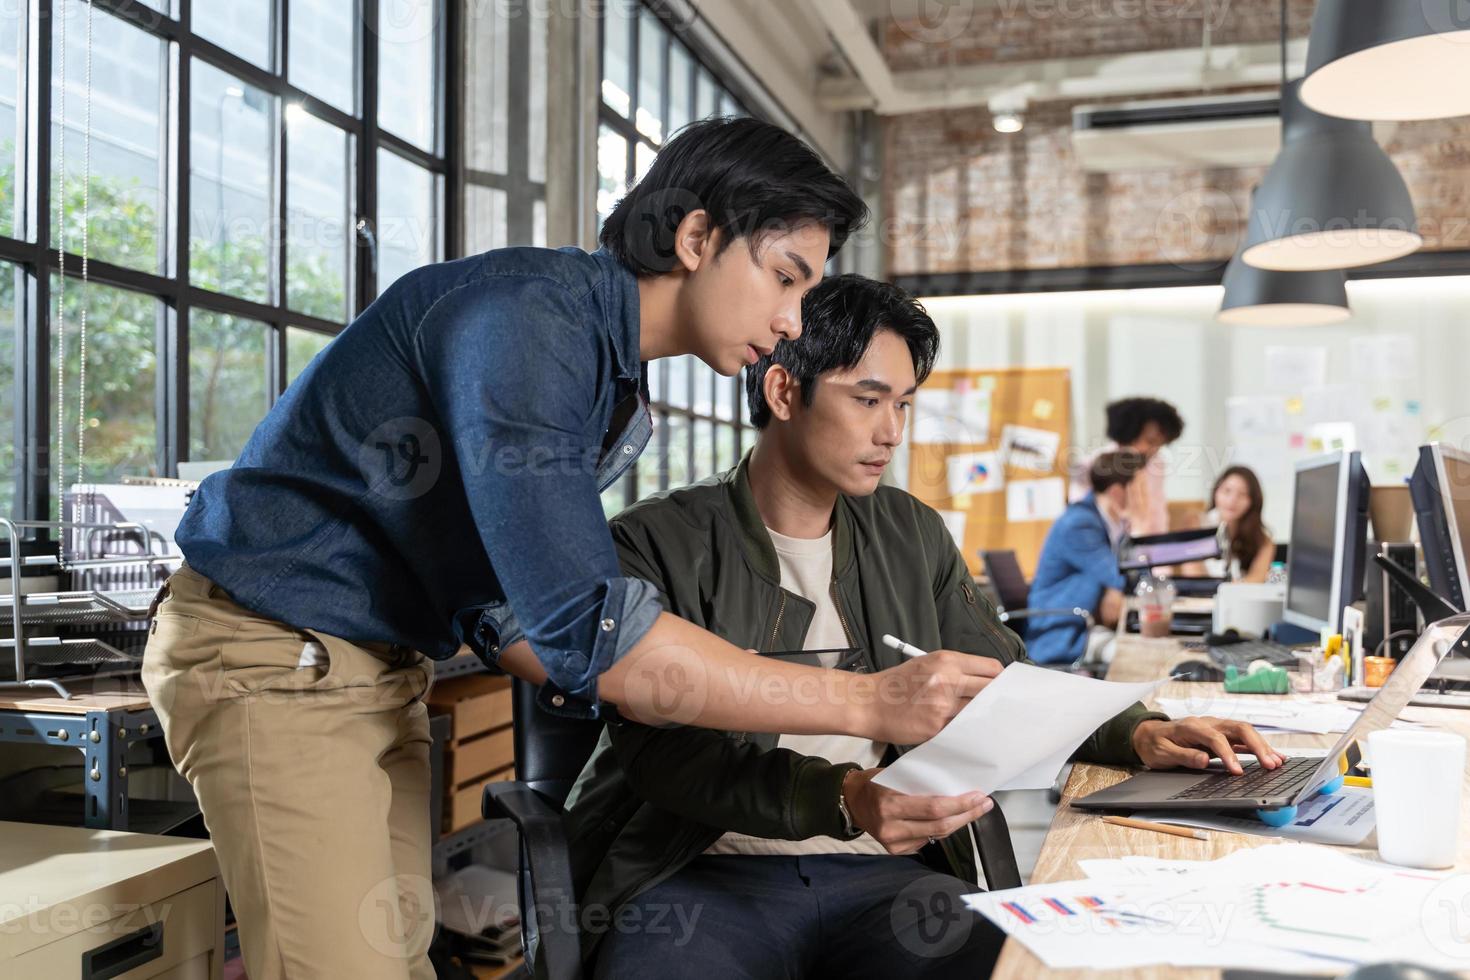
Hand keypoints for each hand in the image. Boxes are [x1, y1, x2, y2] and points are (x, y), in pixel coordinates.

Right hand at [842, 768, 992, 854]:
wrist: (849, 801)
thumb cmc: (874, 782)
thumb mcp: (893, 775)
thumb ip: (918, 784)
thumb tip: (953, 786)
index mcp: (889, 804)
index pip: (934, 808)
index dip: (960, 804)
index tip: (978, 796)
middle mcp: (891, 827)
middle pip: (940, 825)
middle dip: (967, 815)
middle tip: (984, 804)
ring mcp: (893, 842)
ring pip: (936, 835)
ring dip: (958, 823)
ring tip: (974, 811)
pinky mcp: (896, 850)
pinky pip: (926, 841)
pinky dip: (939, 830)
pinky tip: (949, 820)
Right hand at [859, 652, 1004, 743]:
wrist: (869, 703)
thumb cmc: (897, 684)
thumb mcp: (926, 664)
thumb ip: (956, 669)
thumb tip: (986, 680)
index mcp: (946, 660)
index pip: (991, 669)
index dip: (999, 679)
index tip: (999, 686)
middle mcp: (947, 680)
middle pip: (991, 690)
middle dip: (996, 698)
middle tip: (998, 705)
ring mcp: (943, 705)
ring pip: (979, 712)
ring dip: (982, 716)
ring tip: (982, 718)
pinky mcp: (937, 727)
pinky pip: (963, 728)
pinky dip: (967, 729)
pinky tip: (965, 729)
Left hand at [1132, 717, 1286, 774]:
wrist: (1148, 734)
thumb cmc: (1155, 744)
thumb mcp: (1162, 753)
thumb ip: (1183, 756)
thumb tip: (1204, 760)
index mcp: (1192, 726)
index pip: (1216, 738)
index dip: (1229, 754)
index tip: (1238, 772)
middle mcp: (1208, 723)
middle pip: (1238, 728)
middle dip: (1256, 746)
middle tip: (1270, 765)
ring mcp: (1216, 728)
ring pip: (1245, 732)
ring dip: (1262, 746)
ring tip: (1278, 762)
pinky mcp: (1221, 735)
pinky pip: (1243, 739)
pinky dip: (1259, 747)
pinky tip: (1273, 757)